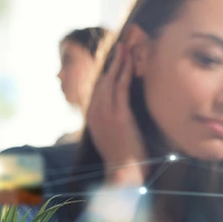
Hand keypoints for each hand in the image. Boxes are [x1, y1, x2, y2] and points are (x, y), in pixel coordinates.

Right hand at [86, 43, 147, 184]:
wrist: (124, 174)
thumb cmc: (123, 160)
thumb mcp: (112, 139)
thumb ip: (112, 125)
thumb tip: (119, 117)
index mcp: (93, 118)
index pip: (97, 89)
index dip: (106, 73)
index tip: (114, 62)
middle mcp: (95, 113)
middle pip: (102, 81)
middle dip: (112, 63)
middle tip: (121, 47)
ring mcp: (106, 113)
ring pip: (110, 81)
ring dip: (119, 62)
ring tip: (126, 48)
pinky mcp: (119, 115)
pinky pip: (120, 87)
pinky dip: (124, 72)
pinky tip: (130, 62)